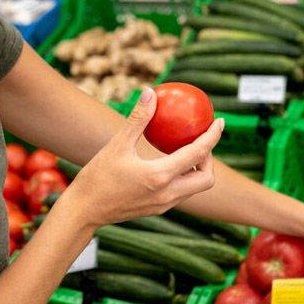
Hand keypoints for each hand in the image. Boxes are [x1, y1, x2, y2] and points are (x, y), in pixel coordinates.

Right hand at [63, 87, 223, 227]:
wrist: (84, 211)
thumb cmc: (97, 176)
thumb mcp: (117, 144)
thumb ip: (138, 118)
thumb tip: (151, 92)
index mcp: (160, 176)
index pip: (198, 154)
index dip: (213, 136)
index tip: (220, 122)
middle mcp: (167, 194)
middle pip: (206, 179)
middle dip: (210, 159)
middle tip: (200, 141)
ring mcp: (163, 205)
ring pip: (194, 188)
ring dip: (197, 170)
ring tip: (185, 150)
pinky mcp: (156, 210)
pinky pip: (180, 193)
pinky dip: (183, 178)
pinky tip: (168, 164)